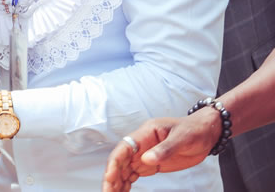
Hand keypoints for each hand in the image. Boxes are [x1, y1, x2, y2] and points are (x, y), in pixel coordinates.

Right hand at [102, 112, 219, 190]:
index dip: (114, 163)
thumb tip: (147, 160)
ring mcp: (143, 155)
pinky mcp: (149, 164)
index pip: (124, 148)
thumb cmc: (194, 131)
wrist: (204, 133)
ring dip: (116, 183)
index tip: (110, 178)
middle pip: (120, 162)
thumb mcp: (183, 138)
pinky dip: (125, 184)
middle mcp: (140, 145)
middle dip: (112, 177)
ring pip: (124, 170)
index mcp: (145, 134)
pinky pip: (132, 175)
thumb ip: (165, 149)